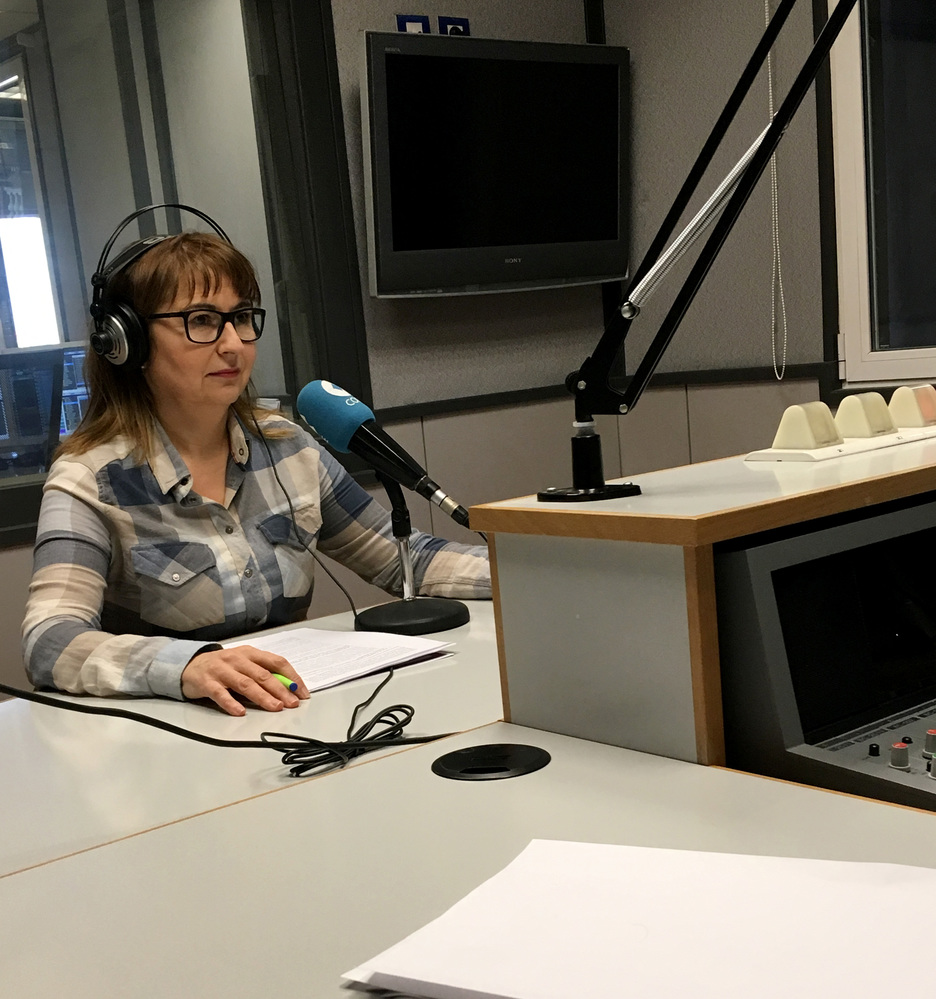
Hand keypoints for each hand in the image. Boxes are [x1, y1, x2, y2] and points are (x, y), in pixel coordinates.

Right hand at [181, 646, 309, 715]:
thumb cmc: (224, 666)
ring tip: (275, 707)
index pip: (276, 662)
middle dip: (280, 690)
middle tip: (292, 703)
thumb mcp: (245, 664)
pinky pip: (220, 694)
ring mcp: (222, 670)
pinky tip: (240, 712)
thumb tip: (289, 689)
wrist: (191, 664)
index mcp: (251, 653)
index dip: (291, 677)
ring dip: (263, 697)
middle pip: (263, 675)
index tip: (302, 692)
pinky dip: (231, 703)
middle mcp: (238, 659)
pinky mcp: (207, 683)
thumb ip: (263, 673)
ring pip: (245, 684)